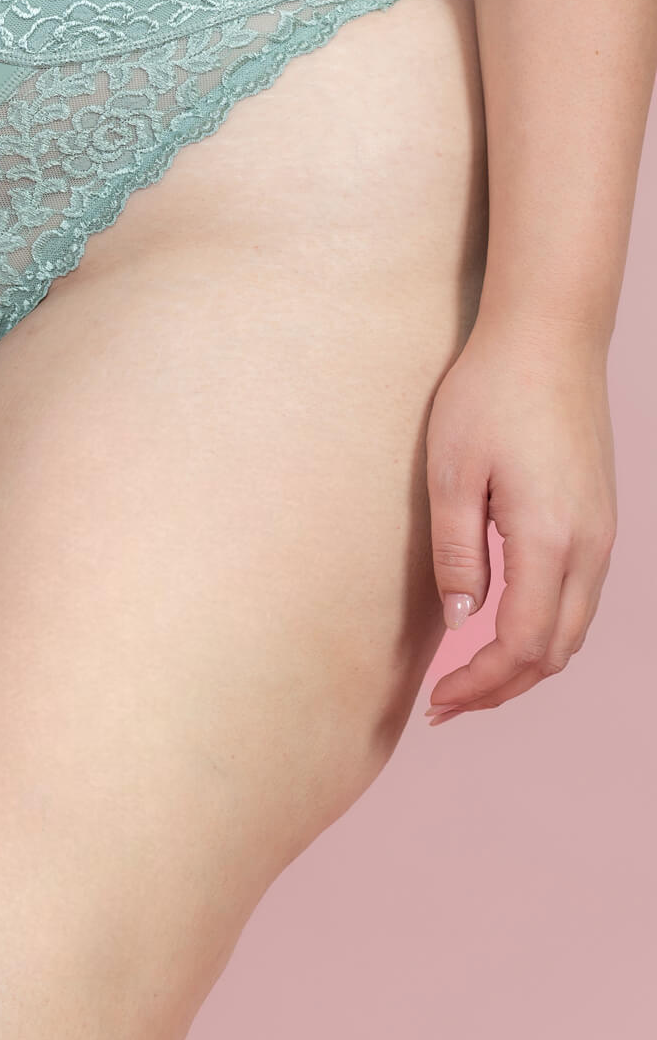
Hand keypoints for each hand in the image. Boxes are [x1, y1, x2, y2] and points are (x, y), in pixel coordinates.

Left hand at [423, 320, 616, 724]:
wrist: (551, 334)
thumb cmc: (491, 393)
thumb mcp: (451, 474)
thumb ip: (456, 553)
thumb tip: (460, 619)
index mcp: (550, 539)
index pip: (523, 645)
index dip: (480, 684)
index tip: (436, 698)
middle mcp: (590, 545)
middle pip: (556, 652)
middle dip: (501, 689)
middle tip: (445, 705)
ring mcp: (602, 533)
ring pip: (573, 630)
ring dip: (525, 665)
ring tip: (469, 679)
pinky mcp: (600, 518)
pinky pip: (580, 599)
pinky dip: (544, 632)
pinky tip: (503, 631)